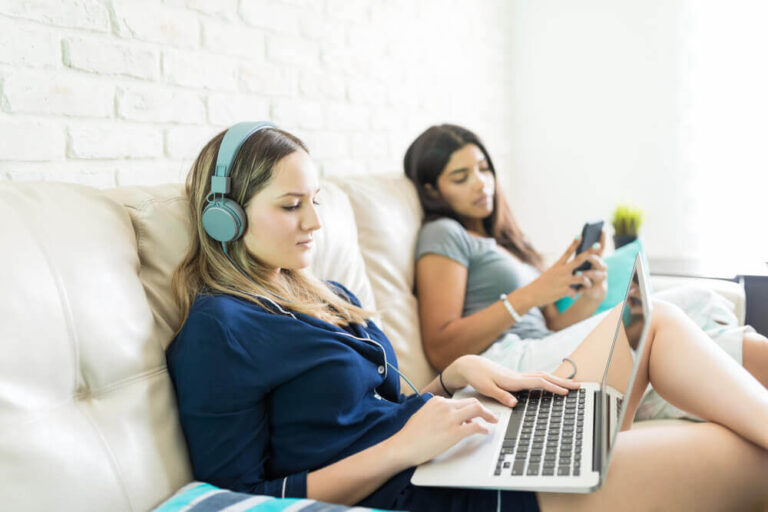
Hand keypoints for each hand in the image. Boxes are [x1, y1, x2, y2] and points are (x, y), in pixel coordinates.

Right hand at [389, 395, 498, 465]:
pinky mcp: (454, 432)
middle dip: (484, 408)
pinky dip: (483, 429)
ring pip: (477, 410)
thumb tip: (452, 417)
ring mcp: (450, 418)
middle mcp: (445, 406)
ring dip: (488, 415)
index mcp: (437, 401)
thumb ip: (438, 412)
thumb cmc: (410, 435)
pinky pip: (475, 427)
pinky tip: (485, 432)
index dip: (471, 407)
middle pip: (472, 402)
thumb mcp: (423, 414)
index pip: (461, 400)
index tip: (476, 413)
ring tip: (492, 421)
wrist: (403, 446)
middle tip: (490, 415)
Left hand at [446, 355, 580, 407]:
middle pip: (545, 377)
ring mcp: (518, 376)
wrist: (469, 365)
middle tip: (579, 386)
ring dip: (557, 380)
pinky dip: (548, 379)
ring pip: (542, 376)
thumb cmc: (477, 376)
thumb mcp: (486, 388)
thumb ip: (501, 395)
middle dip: (563, 382)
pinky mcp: (515, 377)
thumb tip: (514, 403)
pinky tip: (552, 383)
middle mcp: (518, 376)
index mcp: (513, 380)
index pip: (538, 382)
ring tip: (572, 385)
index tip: (566, 392)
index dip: (553, 387)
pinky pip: (536, 377)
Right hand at [521, 236, 599, 305]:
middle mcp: (561, 271)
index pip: (567, 252)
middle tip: (598, 245)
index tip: (581, 235)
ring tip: (588, 284)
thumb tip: (578, 272)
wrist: (531, 295)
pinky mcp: (563, 291)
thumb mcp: (551, 274)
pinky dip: (575, 294)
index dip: (575, 244)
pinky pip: (576, 292)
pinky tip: (572, 295)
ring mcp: (563, 281)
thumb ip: (564, 272)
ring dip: (587, 281)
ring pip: (582, 278)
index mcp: (557, 265)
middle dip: (589, 252)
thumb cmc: (542, 284)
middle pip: (578, 260)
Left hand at [576, 231, 607, 300]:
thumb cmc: (584, 273)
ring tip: (577, 273)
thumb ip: (581, 255)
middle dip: (594, 258)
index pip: (601, 248)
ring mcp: (599, 279)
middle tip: (588, 256)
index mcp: (597, 260)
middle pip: (600, 262)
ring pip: (597, 275)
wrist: (591, 291)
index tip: (602, 229)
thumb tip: (578, 238)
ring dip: (588, 274)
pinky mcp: (595, 289)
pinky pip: (590, 288)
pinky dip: (583, 287)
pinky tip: (577, 288)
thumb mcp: (582, 264)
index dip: (603, 239)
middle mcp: (601, 268)